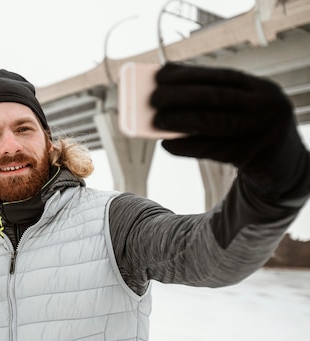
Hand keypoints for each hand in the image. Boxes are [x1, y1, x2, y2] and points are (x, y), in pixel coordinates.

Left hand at [151, 63, 308, 200]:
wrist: (285, 170)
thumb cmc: (250, 135)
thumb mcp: (241, 112)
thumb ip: (213, 103)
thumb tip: (166, 95)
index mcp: (261, 89)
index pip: (222, 76)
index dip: (190, 74)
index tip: (160, 74)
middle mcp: (266, 106)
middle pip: (217, 96)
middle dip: (180, 95)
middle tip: (153, 98)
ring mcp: (262, 131)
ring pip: (215, 122)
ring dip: (181, 120)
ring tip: (156, 120)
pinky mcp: (251, 156)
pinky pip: (212, 150)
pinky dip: (186, 146)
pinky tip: (167, 145)